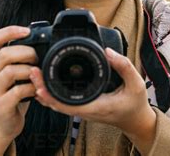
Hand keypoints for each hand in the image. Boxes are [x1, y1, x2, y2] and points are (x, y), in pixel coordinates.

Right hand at [0, 26, 37, 146]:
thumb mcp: (14, 74)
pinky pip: (17, 91)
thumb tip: (42, 41)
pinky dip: (31, 88)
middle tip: (38, 58)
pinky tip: (37, 90)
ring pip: (10, 71)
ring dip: (30, 70)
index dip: (9, 31)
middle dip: (26, 52)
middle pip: (4, 54)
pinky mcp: (1, 105)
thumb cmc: (14, 94)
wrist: (4, 123)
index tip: (27, 31)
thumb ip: (21, 59)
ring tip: (38, 75)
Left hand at [29, 48, 155, 139]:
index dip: (50, 95)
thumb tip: (108, 51)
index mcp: (96, 106)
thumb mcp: (136, 83)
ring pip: (58, 104)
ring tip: (35, 75)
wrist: (137, 120)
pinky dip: (52, 94)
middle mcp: (86, 110)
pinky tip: (46, 83)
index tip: (39, 80)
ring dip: (45, 91)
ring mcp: (83, 109)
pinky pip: (63, 102)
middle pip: (57, 104)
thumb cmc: (136, 104)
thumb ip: (124, 66)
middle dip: (42, 89)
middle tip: (32, 72)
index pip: (67, 104)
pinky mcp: (83, 106)